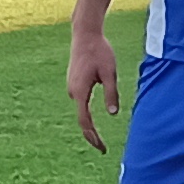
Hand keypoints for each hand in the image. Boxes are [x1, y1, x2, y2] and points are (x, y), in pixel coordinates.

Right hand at [68, 18, 121, 151]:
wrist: (85, 34)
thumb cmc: (100, 51)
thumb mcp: (110, 73)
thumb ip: (111, 94)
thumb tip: (112, 114)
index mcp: (81, 91)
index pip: (85, 121)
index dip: (93, 136)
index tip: (101, 148)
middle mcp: (72, 91)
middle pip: (82, 119)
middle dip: (91, 135)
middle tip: (102, 149)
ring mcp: (71, 87)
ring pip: (81, 111)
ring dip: (89, 124)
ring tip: (98, 139)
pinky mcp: (74, 82)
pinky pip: (80, 103)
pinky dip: (86, 114)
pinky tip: (92, 120)